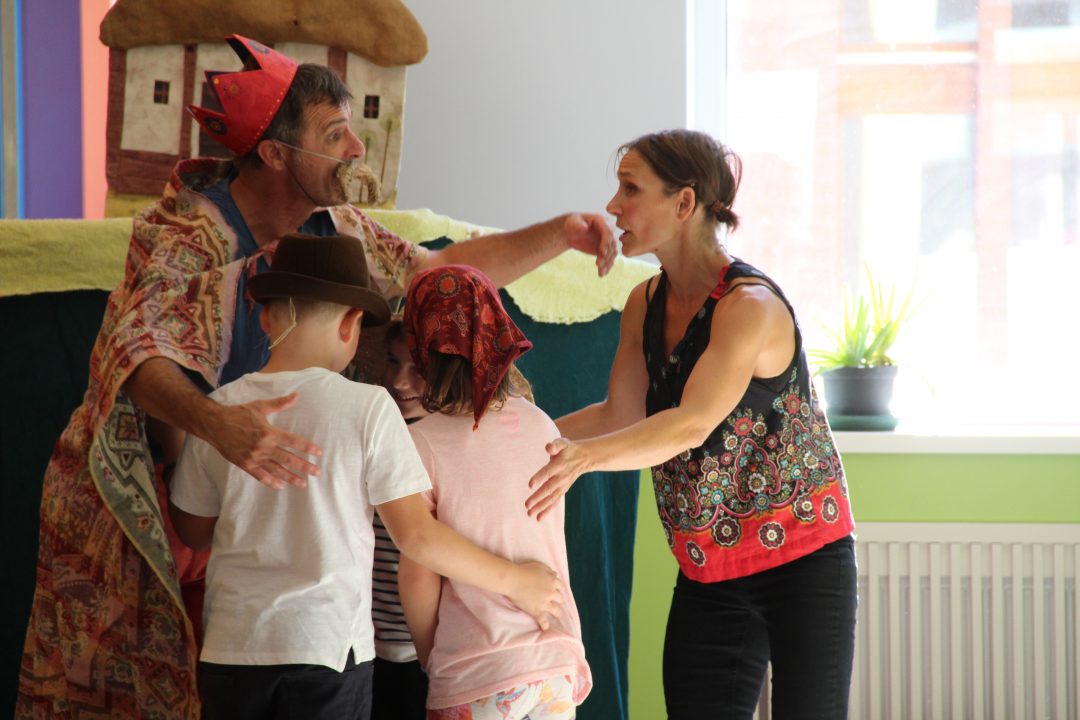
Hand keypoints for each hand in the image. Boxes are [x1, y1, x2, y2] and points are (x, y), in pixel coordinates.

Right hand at [206, 392, 322, 489]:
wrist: (214, 424)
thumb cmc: (238, 413)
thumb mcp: (260, 406)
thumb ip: (280, 403)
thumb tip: (297, 395)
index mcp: (269, 432)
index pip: (293, 441)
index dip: (307, 447)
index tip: (318, 453)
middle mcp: (263, 447)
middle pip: (288, 459)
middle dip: (304, 466)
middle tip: (317, 472)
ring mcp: (254, 458)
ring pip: (276, 470)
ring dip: (291, 477)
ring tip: (303, 483)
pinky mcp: (245, 464)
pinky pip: (260, 476)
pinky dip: (271, 482)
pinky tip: (280, 486)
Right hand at [506, 561, 563, 630]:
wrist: (513, 580)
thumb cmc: (525, 570)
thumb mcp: (540, 566)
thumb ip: (550, 571)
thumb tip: (556, 575)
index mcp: (552, 581)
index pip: (560, 586)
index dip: (558, 588)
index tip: (556, 590)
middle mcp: (551, 593)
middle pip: (559, 598)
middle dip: (558, 599)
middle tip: (555, 601)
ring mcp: (544, 603)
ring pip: (555, 610)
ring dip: (557, 612)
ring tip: (557, 615)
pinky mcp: (536, 611)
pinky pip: (542, 620)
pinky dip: (544, 624)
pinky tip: (545, 627)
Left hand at [526, 438, 590, 519]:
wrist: (584, 458)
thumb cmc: (568, 449)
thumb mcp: (562, 443)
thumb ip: (554, 445)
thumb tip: (548, 447)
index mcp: (559, 465)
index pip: (547, 472)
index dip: (539, 478)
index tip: (530, 485)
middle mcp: (561, 477)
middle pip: (548, 489)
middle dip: (538, 498)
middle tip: (527, 505)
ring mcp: (562, 485)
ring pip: (552, 498)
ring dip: (541, 507)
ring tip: (530, 514)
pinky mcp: (562, 490)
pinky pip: (555, 502)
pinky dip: (548, 510)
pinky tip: (538, 517)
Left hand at [563, 213, 616, 276]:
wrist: (571, 233)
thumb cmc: (572, 225)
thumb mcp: (572, 223)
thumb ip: (577, 225)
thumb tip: (584, 228)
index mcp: (602, 221)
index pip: (608, 232)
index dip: (606, 243)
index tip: (601, 253)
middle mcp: (608, 230)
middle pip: (611, 244)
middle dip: (606, 255)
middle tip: (598, 265)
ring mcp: (608, 241)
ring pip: (612, 253)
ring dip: (607, 263)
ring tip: (601, 272)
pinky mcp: (605, 250)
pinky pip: (608, 259)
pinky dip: (606, 267)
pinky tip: (602, 274)